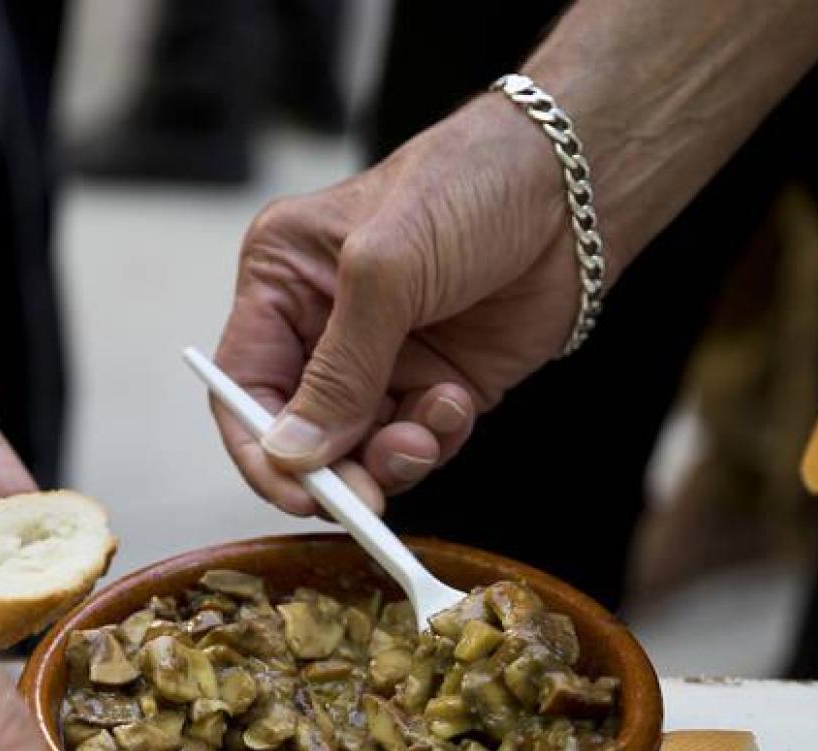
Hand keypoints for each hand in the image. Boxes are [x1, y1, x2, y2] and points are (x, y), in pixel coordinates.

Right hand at [213, 96, 576, 514]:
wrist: (575, 185)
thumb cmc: (468, 188)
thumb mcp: (385, 271)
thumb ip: (338, 371)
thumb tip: (292, 454)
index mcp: (283, 281)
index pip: (242, 385)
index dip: (260, 447)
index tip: (295, 493)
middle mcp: (324, 324)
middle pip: (299, 432)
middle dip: (332, 468)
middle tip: (367, 497)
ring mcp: (384, 358)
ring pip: (359, 450)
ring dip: (391, 458)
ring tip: (425, 432)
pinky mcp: (438, 381)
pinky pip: (417, 442)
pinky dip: (434, 440)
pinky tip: (456, 400)